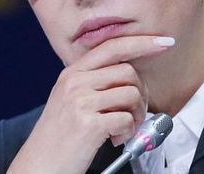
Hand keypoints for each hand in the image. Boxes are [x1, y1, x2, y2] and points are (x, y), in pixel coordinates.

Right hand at [7, 35, 174, 173]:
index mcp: (71, 73)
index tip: (164, 42)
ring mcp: (80, 102)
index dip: (141, 42)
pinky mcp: (88, 124)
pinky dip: (128, 132)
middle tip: (135, 112)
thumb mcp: (69, 98)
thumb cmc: (58, 135)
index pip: (111, 46)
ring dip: (136, 115)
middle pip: (127, 71)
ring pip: (131, 94)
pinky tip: (115, 139)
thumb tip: (129, 75)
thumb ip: (92, 82)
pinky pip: (127, 119)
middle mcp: (74, 83)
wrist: (39, 163)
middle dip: (141, 93)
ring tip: (123, 128)